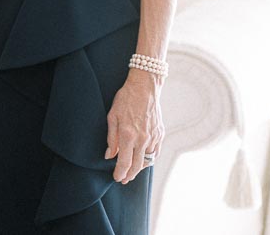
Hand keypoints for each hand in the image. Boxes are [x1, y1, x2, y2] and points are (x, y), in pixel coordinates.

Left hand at [105, 69, 163, 183]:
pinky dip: (149, 159)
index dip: (120, 173)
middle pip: (137, 166)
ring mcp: (153, 137)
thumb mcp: (112, 116)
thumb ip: (111, 138)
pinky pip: (155, 152)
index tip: (116, 178)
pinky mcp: (160, 134)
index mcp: (128, 135)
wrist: (145, 88)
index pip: (124, 162)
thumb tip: (109, 155)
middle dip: (129, 175)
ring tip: (132, 172)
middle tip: (123, 179)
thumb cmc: (126, 99)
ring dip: (139, 169)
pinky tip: (143, 160)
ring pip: (147, 161)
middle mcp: (142, 139)